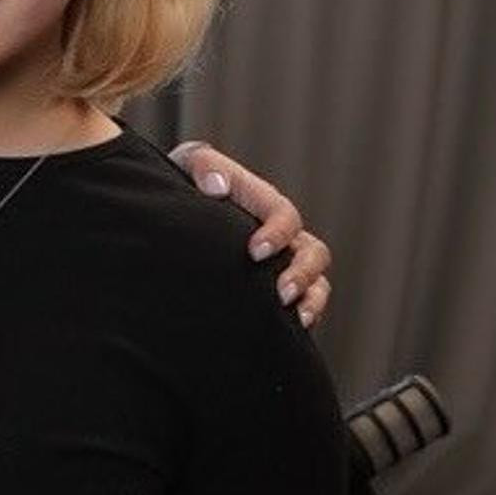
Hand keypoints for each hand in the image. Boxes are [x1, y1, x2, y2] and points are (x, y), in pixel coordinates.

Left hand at [170, 141, 332, 327]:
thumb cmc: (187, 181)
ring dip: (312, 299)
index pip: (285, 215)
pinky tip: (289, 330)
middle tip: (281, 294)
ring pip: (317, 281)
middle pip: (313, 252)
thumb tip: (217, 186)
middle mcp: (281, 233)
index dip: (277, 234)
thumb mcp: (191, 164)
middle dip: (302, 274)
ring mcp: (282, 260)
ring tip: (297, 318)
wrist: (178, 204)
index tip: (254, 252)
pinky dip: (305, 315)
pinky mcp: (273, 284)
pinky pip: (304, 302)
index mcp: (263, 202)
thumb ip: (204, 166)